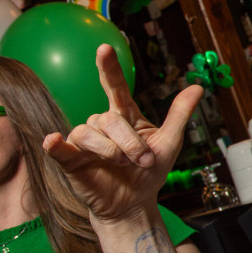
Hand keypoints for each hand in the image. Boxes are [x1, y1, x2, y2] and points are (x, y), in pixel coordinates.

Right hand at [43, 44, 203, 222]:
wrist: (134, 202)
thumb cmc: (149, 171)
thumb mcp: (170, 142)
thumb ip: (179, 114)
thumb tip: (197, 87)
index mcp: (126, 116)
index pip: (115, 87)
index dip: (109, 68)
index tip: (104, 49)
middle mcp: (103, 124)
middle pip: (110, 118)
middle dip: (130, 142)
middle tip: (143, 160)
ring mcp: (85, 141)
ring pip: (91, 132)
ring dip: (111, 149)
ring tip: (123, 163)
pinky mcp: (71, 160)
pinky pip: (61, 148)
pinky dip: (57, 144)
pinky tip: (54, 141)